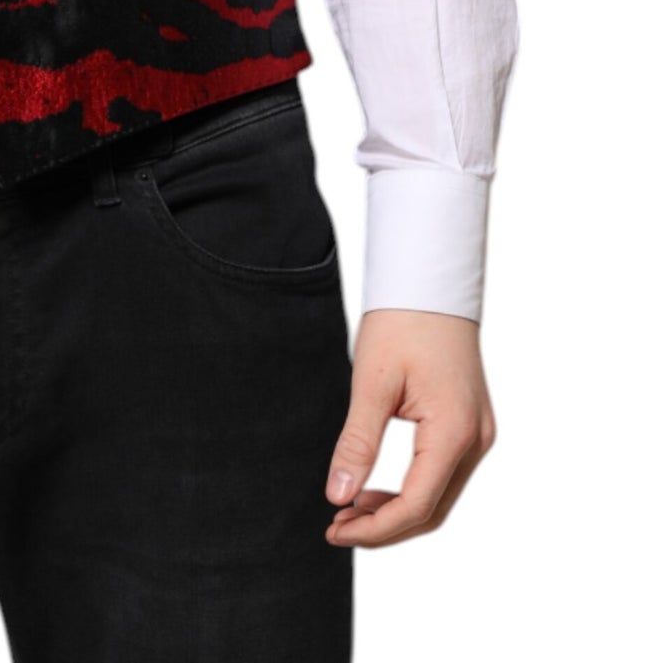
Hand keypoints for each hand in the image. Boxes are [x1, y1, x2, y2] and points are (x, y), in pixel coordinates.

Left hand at [324, 307, 495, 546]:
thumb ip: (357, 443)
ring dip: (396, 509)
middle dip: (384, 526)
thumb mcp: (371, 382)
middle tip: (336, 527)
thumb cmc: (401, 322)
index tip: (334, 530)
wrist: (430, 282)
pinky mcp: (470, 424)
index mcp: (455, 432)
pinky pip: (442, 473)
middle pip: (432, 509)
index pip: (417, 505)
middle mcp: (477, 440)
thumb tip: (337, 496)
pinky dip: (410, 487)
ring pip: (439, 495)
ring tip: (349, 508)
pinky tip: (374, 486)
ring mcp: (478, 433)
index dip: (375, 528)